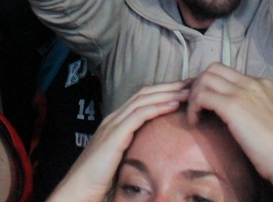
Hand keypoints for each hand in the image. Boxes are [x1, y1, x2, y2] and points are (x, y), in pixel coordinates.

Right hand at [47, 82, 189, 201]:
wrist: (79, 189)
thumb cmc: (100, 181)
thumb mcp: (121, 160)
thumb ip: (134, 150)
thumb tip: (156, 152)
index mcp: (116, 123)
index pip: (143, 99)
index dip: (164, 92)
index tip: (186, 90)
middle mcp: (114, 118)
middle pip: (145, 94)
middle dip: (170, 86)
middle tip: (193, 82)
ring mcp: (113, 124)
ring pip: (144, 100)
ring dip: (168, 93)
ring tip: (190, 90)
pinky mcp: (114, 135)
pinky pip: (139, 115)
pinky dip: (158, 107)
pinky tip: (174, 104)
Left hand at [184, 63, 272, 197]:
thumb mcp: (266, 117)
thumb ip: (250, 107)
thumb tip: (228, 112)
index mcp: (262, 84)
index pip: (227, 72)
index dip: (210, 84)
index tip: (204, 101)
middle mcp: (252, 83)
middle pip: (213, 69)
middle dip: (198, 85)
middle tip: (195, 105)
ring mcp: (243, 92)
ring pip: (205, 79)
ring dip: (193, 95)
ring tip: (195, 114)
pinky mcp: (233, 105)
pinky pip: (202, 96)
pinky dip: (194, 108)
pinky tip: (195, 122)